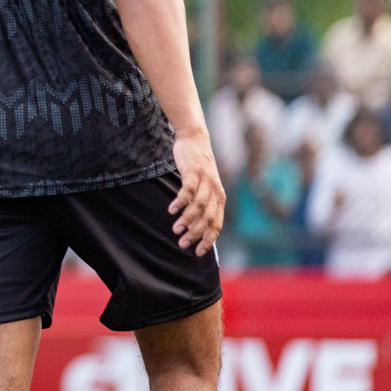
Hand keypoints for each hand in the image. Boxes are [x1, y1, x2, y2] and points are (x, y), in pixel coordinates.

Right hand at [170, 130, 224, 255]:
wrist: (195, 139)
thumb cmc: (197, 166)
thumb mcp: (204, 185)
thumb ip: (202, 202)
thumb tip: (194, 225)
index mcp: (219, 197)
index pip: (217, 224)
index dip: (209, 239)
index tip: (198, 252)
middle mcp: (215, 191)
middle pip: (208, 218)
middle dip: (196, 234)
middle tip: (182, 244)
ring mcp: (205, 181)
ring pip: (198, 206)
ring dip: (187, 220)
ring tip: (175, 230)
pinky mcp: (194, 171)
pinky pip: (188, 190)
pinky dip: (180, 202)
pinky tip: (171, 210)